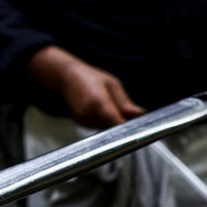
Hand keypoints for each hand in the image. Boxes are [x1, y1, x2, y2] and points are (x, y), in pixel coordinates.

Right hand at [24, 46, 145, 128]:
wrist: (67, 77)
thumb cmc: (90, 77)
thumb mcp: (112, 84)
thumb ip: (125, 103)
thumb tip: (139, 114)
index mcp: (98, 102)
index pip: (118, 123)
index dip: (129, 126)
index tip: (138, 124)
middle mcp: (88, 114)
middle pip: (113, 128)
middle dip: (122, 123)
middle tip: (128, 113)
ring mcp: (83, 120)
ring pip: (106, 129)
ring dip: (113, 122)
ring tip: (111, 107)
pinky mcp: (80, 123)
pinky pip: (98, 127)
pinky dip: (104, 122)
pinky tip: (102, 110)